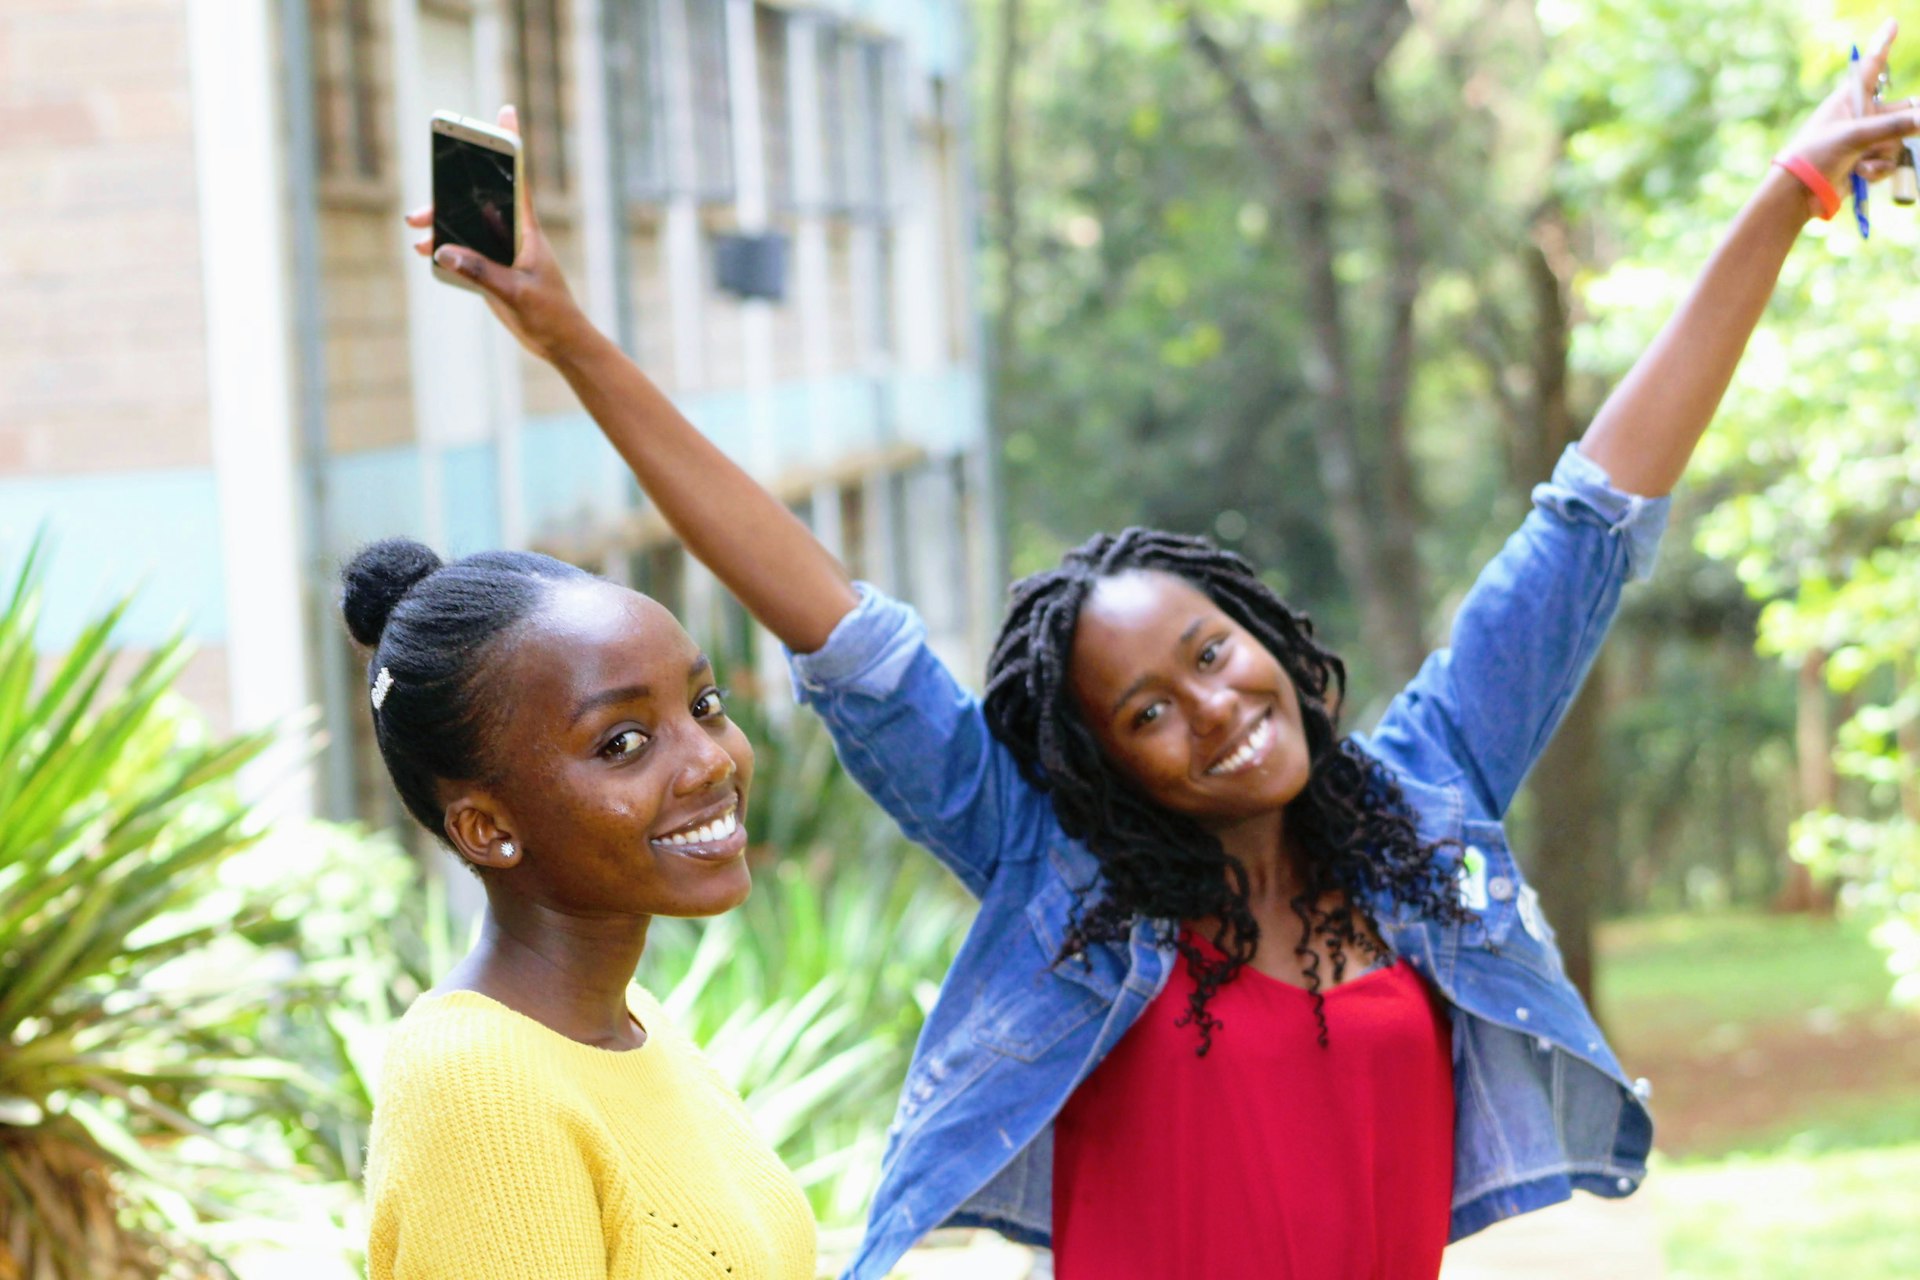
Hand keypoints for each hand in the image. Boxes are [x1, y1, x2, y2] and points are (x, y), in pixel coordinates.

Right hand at [406, 105, 591, 361]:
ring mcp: (502, 251)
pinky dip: (444, 251)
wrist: (560, 343)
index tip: (504, 111)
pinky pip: (464, 252)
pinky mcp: (494, 271)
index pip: (518, 178)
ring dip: (440, 226)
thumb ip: (482, 272)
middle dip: (447, 196)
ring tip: (417, 234)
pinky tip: (427, 255)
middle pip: (477, 200)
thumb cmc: (551, 314)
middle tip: (419, 212)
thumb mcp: (516, 293)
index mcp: (526, 230)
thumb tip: (443, 251)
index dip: (510, 145)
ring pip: (466, 225)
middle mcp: (513, 234)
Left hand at [1779, 19, 1919, 203]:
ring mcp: (1865, 139)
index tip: (1891, 23)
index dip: (1883, 44)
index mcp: (1850, 99)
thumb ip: (1892, 128)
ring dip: (1883, 154)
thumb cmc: (1817, 155)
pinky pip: (1890, 161)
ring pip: (1898, 140)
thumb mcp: (1854, 136)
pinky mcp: (1867, 161)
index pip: (1872, 66)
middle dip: (1906, 123)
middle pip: (1902, 110)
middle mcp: (1861, 116)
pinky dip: (1878, 170)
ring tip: (1860, 162)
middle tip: (1906, 128)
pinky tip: (1860, 175)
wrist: (1801, 193)